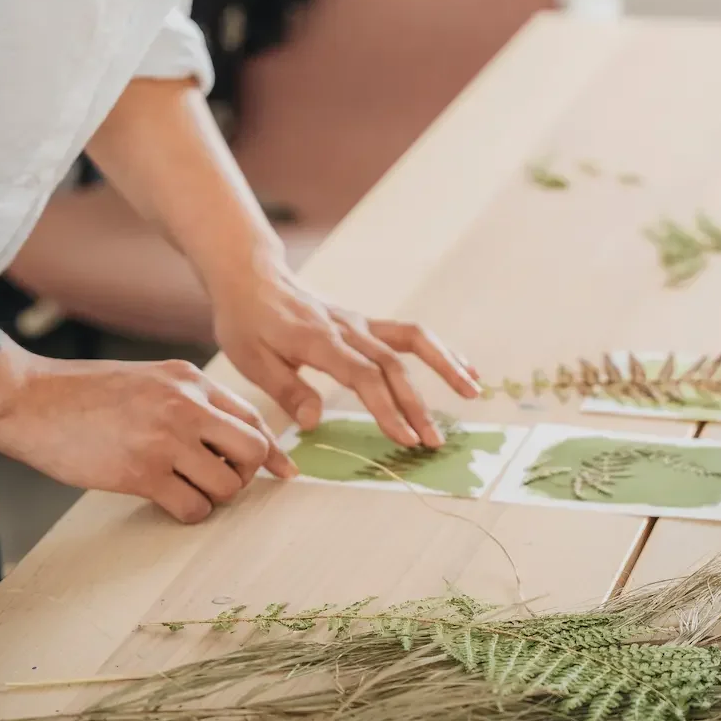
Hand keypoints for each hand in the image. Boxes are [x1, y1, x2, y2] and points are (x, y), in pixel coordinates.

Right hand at [0, 345, 295, 522]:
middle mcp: (186, 405)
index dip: (269, 451)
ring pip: (227, 485)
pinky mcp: (142, 473)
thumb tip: (228, 438)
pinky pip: (193, 508)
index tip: (281, 473)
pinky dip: (187, 512)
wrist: (32, 400)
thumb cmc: (87, 393)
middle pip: (252, 451)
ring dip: (212, 497)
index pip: (252, 418)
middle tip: (218, 481)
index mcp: (190, 380)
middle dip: (244, 474)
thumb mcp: (150, 380)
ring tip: (183, 489)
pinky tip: (165, 500)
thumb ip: (190, 401)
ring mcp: (166, 439)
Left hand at [211, 268, 479, 448]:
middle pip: (393, 366)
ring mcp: (361, 323)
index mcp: (319, 340)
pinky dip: (440, 350)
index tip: (405, 438)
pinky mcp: (366, 323)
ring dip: (445, 365)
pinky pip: (410, 334)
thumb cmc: (247, 322)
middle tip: (434, 442)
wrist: (252, 277)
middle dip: (417, 405)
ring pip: (413, 341)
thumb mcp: (251, 359)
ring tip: (473, 392)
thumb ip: (286, 390)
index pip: (363, 376)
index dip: (387, 407)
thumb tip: (315, 422)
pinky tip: (463, 368)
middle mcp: (348, 328)